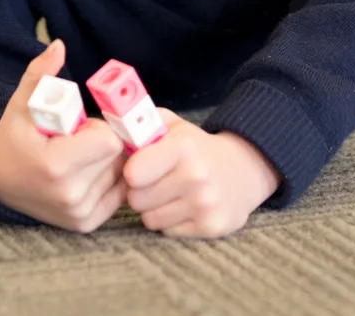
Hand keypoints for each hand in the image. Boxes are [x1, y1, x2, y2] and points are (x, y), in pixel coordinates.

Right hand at [0, 40, 126, 231]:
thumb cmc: (13, 137)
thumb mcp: (22, 103)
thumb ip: (42, 74)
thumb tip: (58, 45)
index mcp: (55, 165)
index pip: (109, 141)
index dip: (98, 126)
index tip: (81, 123)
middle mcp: (69, 196)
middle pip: (116, 157)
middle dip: (103, 141)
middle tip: (78, 139)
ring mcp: (78, 214)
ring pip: (119, 174)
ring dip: (107, 161)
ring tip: (79, 156)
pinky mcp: (85, 224)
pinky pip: (117, 193)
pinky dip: (108, 179)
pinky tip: (86, 171)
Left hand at [123, 111, 280, 238]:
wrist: (243, 169)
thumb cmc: (197, 147)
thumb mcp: (173, 126)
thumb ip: (142, 123)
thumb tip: (110, 131)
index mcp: (184, 147)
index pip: (134, 173)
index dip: (130, 172)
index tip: (136, 168)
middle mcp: (196, 176)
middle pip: (137, 200)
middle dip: (139, 191)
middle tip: (153, 181)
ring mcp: (205, 204)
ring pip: (150, 219)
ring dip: (153, 208)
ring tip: (169, 193)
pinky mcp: (211, 227)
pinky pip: (167, 232)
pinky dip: (170, 222)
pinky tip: (183, 206)